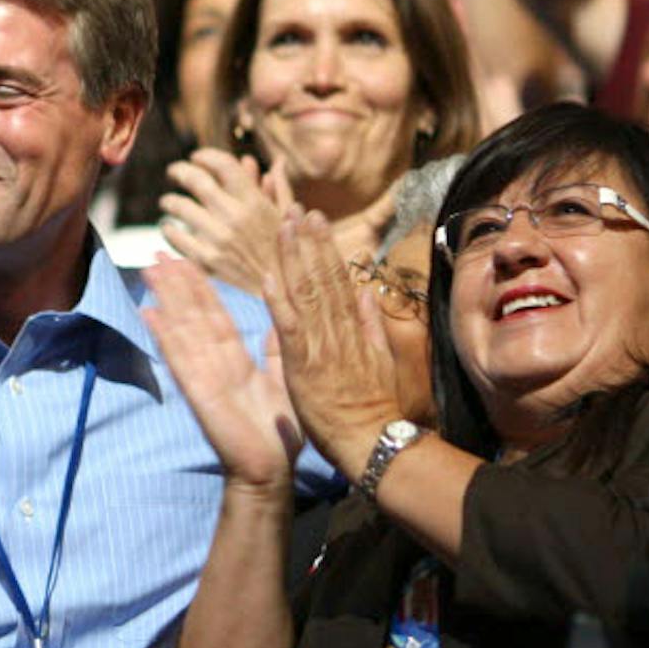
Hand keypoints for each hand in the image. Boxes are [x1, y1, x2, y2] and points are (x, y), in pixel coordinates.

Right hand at [141, 259, 302, 489]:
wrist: (271, 470)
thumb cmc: (278, 433)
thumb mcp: (283, 381)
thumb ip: (276, 350)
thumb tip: (280, 317)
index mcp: (236, 361)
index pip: (215, 316)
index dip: (200, 288)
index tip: (186, 261)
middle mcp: (215, 364)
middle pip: (193, 316)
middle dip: (176, 285)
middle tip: (157, 254)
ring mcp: (203, 377)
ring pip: (183, 330)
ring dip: (166, 299)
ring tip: (150, 270)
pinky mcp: (199, 393)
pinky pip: (180, 359)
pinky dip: (165, 337)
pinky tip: (149, 314)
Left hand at [159, 149, 290, 294]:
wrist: (284, 294)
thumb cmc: (286, 252)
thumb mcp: (287, 218)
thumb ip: (279, 188)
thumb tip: (277, 162)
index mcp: (255, 202)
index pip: (223, 165)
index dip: (206, 155)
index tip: (197, 157)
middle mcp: (236, 216)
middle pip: (197, 180)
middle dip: (180, 171)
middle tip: (173, 172)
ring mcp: (219, 239)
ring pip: (180, 207)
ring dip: (170, 201)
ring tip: (168, 201)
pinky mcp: (207, 260)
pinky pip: (176, 238)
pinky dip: (168, 229)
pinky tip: (169, 227)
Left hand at [264, 208, 403, 482]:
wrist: (370, 440)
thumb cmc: (372, 407)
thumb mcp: (378, 360)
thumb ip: (371, 325)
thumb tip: (367, 292)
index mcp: (351, 329)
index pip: (336, 280)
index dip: (324, 248)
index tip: (314, 221)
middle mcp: (336, 330)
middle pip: (321, 277)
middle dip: (309, 241)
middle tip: (297, 208)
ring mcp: (320, 345)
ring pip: (306, 292)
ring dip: (294, 257)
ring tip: (285, 225)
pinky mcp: (303, 363)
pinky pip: (289, 325)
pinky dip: (279, 299)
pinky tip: (270, 274)